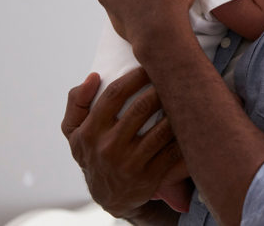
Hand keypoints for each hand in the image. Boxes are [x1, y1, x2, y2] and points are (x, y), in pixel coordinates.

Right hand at [62, 68, 184, 218]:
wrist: (108, 196)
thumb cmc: (92, 152)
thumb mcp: (73, 132)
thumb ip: (77, 102)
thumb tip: (93, 76)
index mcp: (90, 131)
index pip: (114, 94)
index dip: (134, 76)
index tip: (148, 66)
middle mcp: (109, 147)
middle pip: (142, 107)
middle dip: (160, 88)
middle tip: (172, 76)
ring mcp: (131, 163)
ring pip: (161, 128)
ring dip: (175, 108)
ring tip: (184, 94)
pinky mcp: (151, 175)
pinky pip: (173, 149)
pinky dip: (183, 133)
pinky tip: (189, 119)